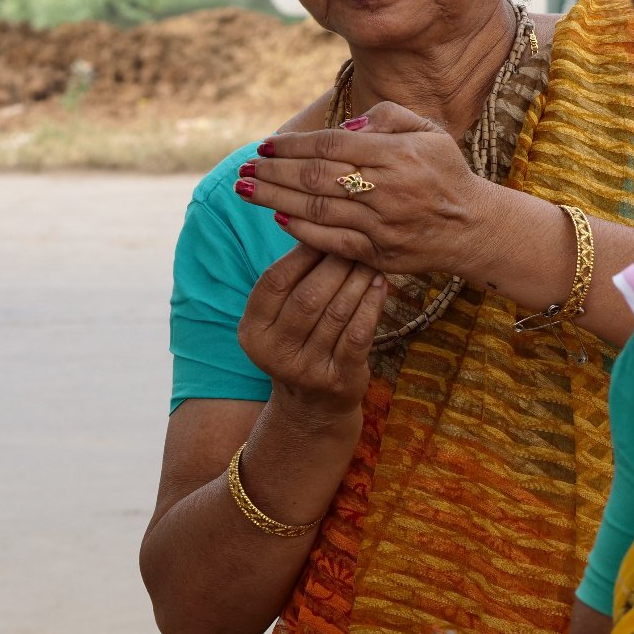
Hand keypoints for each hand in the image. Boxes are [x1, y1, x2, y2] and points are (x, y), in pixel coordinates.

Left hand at [237, 102, 496, 276]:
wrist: (472, 226)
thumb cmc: (444, 172)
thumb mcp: (427, 131)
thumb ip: (386, 118)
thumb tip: (343, 128)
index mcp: (397, 154)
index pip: (331, 146)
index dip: (292, 145)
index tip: (264, 145)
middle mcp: (388, 188)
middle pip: (316, 177)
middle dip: (273, 172)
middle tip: (244, 168)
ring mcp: (383, 224)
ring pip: (318, 209)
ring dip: (275, 199)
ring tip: (246, 190)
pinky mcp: (380, 253)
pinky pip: (332, 241)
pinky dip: (302, 230)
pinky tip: (279, 217)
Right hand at [238, 245, 387, 419]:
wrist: (313, 406)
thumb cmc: (300, 344)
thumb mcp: (280, 319)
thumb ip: (291, 281)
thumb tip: (314, 227)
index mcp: (252, 331)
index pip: (275, 280)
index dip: (301, 253)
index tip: (326, 231)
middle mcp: (274, 352)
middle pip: (308, 295)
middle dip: (336, 264)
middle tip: (356, 243)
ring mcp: (306, 369)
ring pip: (337, 312)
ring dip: (358, 280)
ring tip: (372, 259)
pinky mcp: (338, 380)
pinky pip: (359, 335)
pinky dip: (372, 305)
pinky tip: (381, 286)